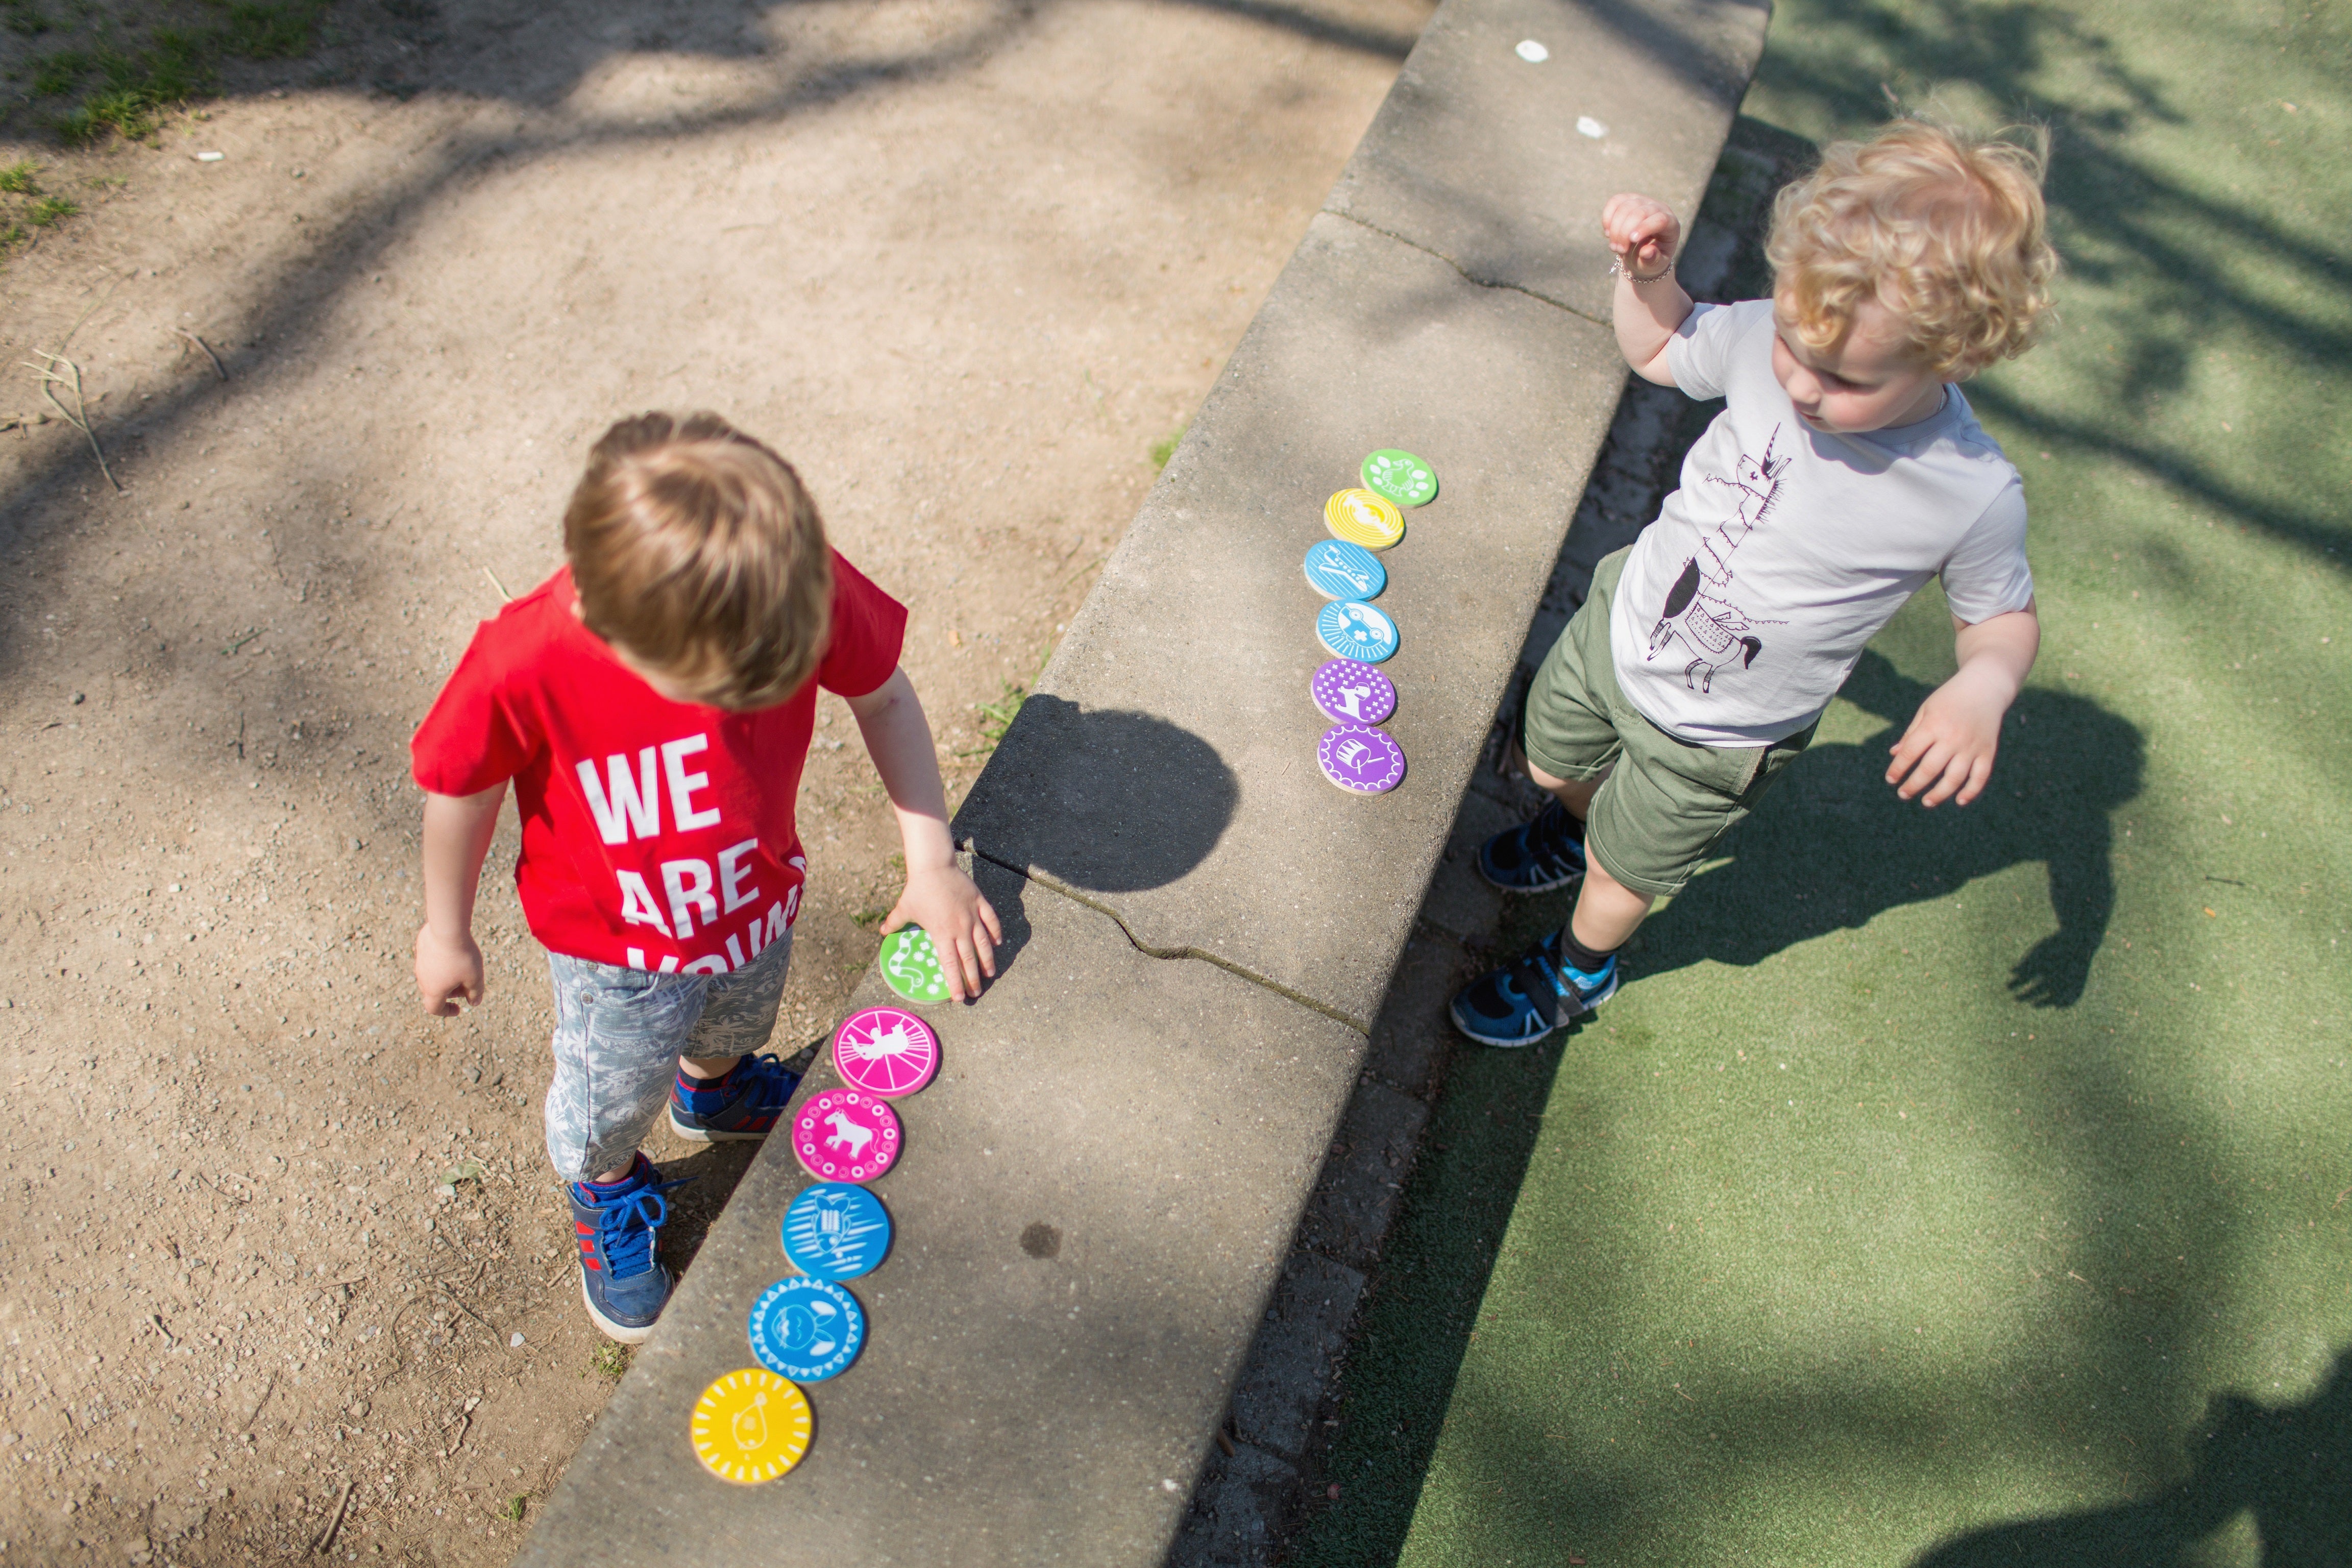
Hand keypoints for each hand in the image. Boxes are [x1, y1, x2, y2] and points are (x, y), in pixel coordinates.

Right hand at [415, 924, 484, 1015]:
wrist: (447, 928)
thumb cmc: (462, 956)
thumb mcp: (475, 977)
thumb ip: (475, 992)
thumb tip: (475, 1003)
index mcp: (433, 990)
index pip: (434, 1008)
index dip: (446, 1012)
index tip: (458, 1009)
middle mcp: (422, 978)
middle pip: (433, 992)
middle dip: (450, 993)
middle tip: (466, 986)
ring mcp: (419, 962)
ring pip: (431, 976)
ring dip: (445, 977)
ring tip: (463, 968)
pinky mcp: (421, 948)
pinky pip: (430, 960)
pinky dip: (442, 962)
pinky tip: (455, 952)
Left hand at [881, 864, 1001, 1002]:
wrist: (934, 866)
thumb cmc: (918, 889)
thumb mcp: (904, 908)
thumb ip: (895, 922)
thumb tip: (882, 932)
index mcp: (942, 934)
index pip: (950, 965)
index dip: (955, 983)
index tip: (959, 998)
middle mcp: (960, 929)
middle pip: (970, 959)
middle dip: (973, 979)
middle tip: (976, 993)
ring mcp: (972, 916)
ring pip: (984, 944)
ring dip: (987, 961)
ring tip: (990, 974)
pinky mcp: (980, 903)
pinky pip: (991, 921)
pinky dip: (995, 933)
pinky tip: (998, 943)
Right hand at [1602, 192, 1679, 276]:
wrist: (1641, 252)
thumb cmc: (1650, 259)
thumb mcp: (1654, 265)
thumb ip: (1652, 260)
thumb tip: (1647, 251)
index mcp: (1671, 224)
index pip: (1660, 219)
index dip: (1645, 227)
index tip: (1632, 240)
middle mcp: (1658, 208)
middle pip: (1640, 212)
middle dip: (1625, 232)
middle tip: (1619, 250)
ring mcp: (1643, 201)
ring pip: (1625, 207)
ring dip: (1615, 228)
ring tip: (1614, 247)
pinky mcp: (1628, 199)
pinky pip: (1615, 201)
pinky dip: (1608, 217)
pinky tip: (1608, 233)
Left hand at [1886, 666, 2009, 806]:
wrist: (1985, 687)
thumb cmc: (1949, 699)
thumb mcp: (1926, 710)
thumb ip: (1911, 733)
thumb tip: (1894, 755)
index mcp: (1933, 725)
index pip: (1911, 753)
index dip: (1898, 769)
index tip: (1890, 780)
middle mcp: (1953, 737)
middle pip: (1930, 769)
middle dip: (1913, 785)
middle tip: (1903, 794)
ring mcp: (1972, 746)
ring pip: (1954, 778)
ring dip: (1939, 794)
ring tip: (1926, 801)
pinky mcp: (1987, 751)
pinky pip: (1980, 777)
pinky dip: (1971, 791)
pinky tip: (1959, 801)